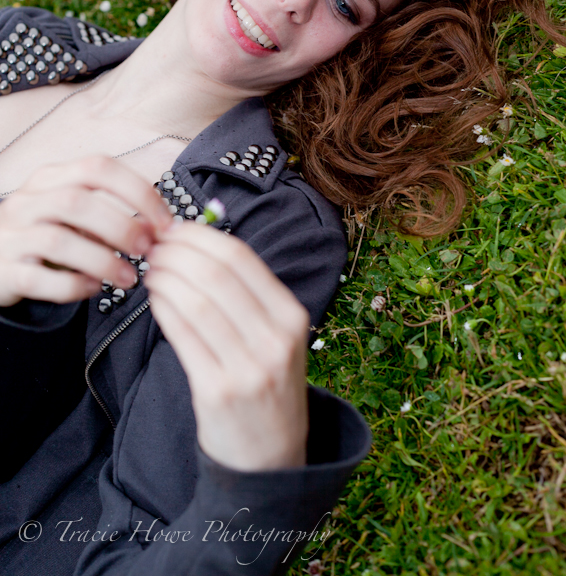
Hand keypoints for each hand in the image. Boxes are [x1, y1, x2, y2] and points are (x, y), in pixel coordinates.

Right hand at [0, 156, 172, 306]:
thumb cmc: (44, 234)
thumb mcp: (73, 214)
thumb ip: (111, 214)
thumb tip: (159, 227)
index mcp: (51, 178)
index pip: (98, 168)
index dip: (137, 192)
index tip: (164, 221)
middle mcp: (27, 201)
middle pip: (76, 201)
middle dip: (121, 226)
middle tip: (147, 249)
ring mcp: (11, 236)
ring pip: (58, 241)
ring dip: (103, 260)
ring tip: (129, 277)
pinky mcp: (3, 272)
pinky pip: (38, 279)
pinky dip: (73, 286)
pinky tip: (94, 288)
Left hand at [145, 222, 309, 471]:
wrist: (270, 458)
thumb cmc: (265, 384)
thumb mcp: (275, 336)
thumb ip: (245, 295)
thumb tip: (194, 243)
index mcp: (292, 316)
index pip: (241, 258)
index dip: (200, 236)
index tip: (174, 229)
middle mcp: (275, 339)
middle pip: (216, 274)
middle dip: (177, 252)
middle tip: (154, 247)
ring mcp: (249, 367)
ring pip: (196, 301)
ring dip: (165, 278)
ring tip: (151, 271)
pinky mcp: (218, 392)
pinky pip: (183, 336)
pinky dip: (163, 309)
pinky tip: (155, 299)